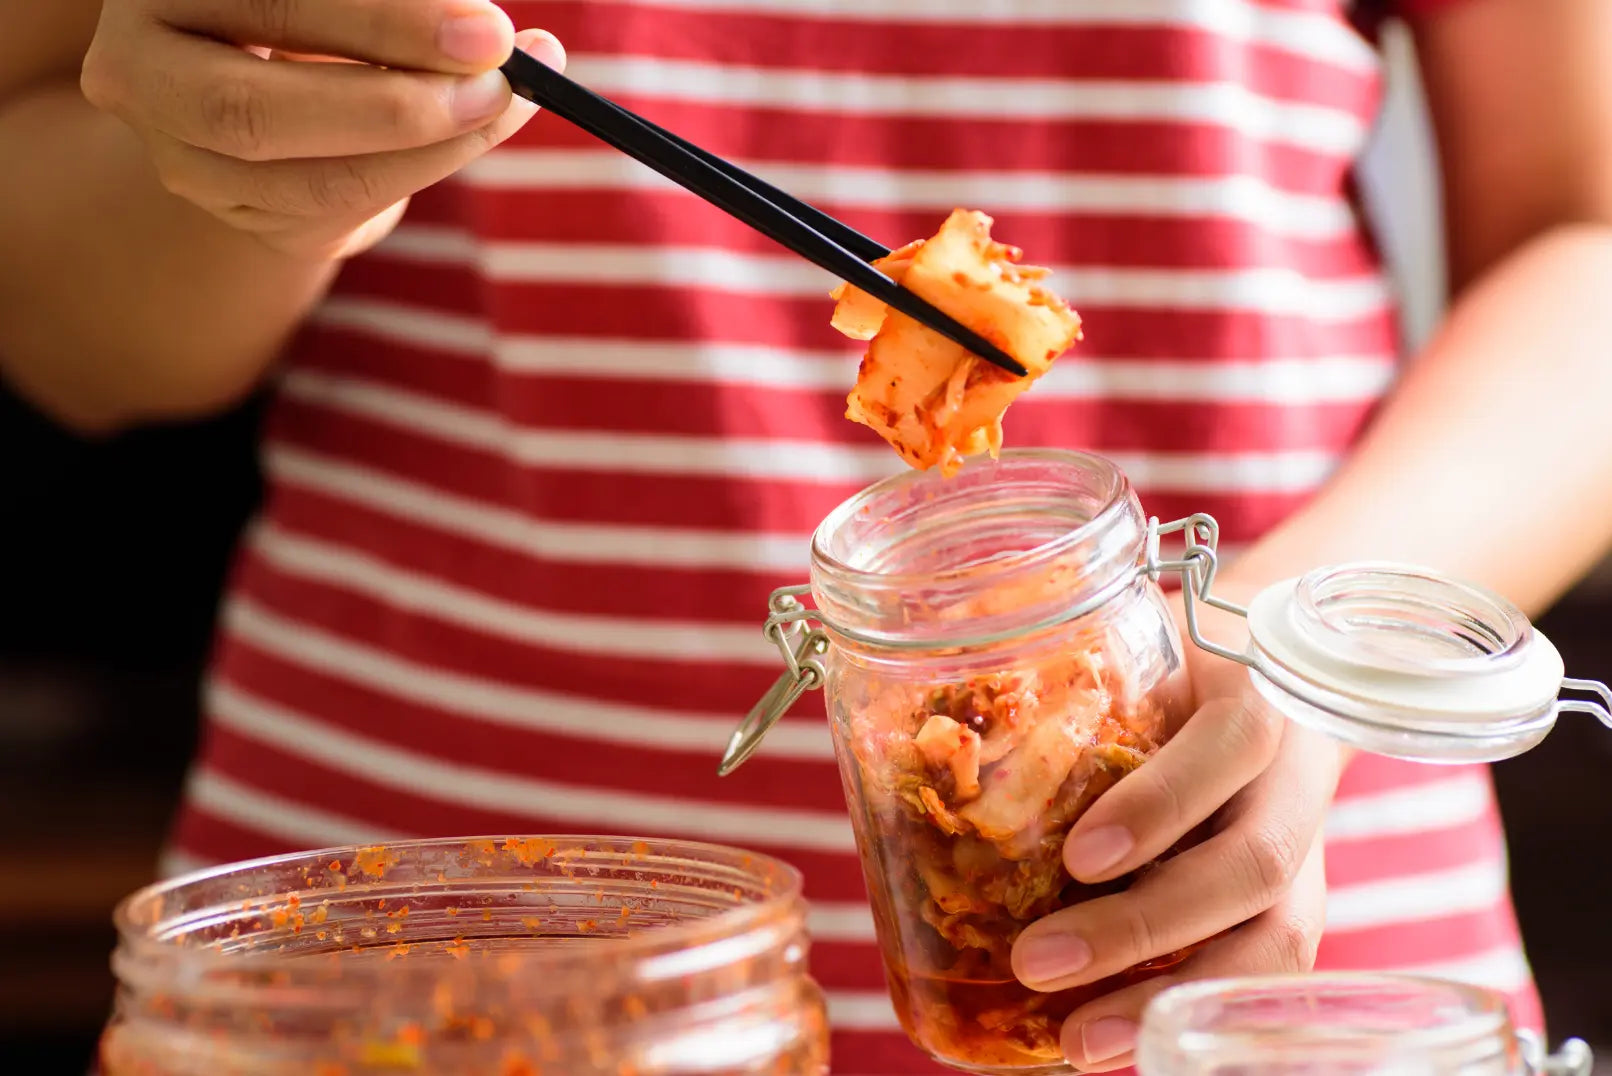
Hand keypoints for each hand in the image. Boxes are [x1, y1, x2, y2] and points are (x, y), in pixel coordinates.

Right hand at [80, 0, 562, 259]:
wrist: (266, 57)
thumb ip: (386, 2)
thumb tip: (480, 31)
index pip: (265, 7)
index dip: (382, 22)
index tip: (488, 31)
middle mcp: (139, 75)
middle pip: (251, 113)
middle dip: (395, 105)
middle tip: (501, 83)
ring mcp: (180, 157)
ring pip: (308, 182)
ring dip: (433, 149)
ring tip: (509, 102)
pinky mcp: (241, 213)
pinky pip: (341, 209)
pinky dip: (425, 169)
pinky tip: (481, 128)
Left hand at [1010, 591, 1347, 1071]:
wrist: (1266, 677)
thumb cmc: (1172, 663)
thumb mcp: (1135, 648)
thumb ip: (1064, 682)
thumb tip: (920, 726)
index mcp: (1259, 696)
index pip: (1232, 743)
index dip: (1161, 804)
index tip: (1078, 856)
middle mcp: (1297, 781)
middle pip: (1252, 866)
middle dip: (1144, 926)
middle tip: (1036, 962)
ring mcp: (1310, 853)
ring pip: (1275, 940)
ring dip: (1170, 996)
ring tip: (1079, 1041)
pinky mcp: (1295, 906)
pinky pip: (1262, 974)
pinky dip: (1189, 1012)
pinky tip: (1120, 1046)